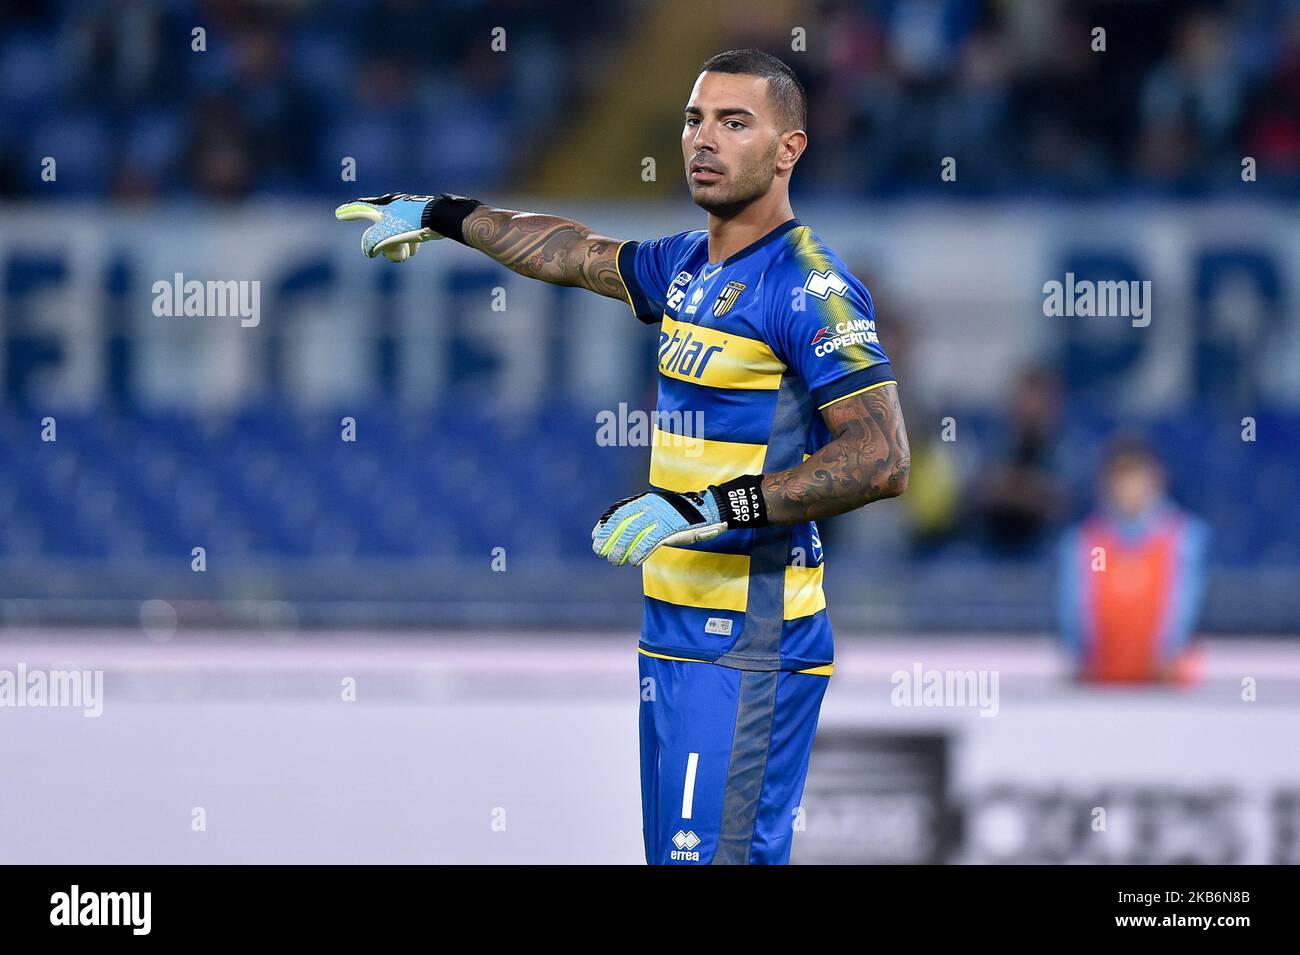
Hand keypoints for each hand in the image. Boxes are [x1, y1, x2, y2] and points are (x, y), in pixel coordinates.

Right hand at [334, 193, 441, 261]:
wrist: (438, 217)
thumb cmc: (410, 223)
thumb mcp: (385, 235)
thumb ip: (371, 244)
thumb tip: (368, 252)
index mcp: (380, 207)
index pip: (359, 209)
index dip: (349, 212)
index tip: (340, 213)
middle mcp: (391, 207)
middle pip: (379, 231)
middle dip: (385, 244)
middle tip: (390, 250)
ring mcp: (405, 212)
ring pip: (395, 235)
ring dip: (400, 247)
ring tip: (407, 252)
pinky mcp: (418, 219)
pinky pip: (409, 235)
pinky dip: (411, 244)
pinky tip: (416, 247)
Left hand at [592, 489, 726, 566]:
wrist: (709, 510)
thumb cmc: (683, 513)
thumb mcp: (660, 509)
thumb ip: (644, 516)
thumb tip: (625, 531)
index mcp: (645, 500)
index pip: (618, 511)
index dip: (605, 525)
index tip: (596, 537)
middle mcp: (650, 506)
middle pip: (622, 523)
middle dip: (609, 538)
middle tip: (599, 551)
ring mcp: (660, 517)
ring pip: (633, 533)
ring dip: (621, 548)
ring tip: (614, 560)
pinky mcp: (670, 529)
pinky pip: (650, 542)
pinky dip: (640, 552)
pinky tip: (633, 561)